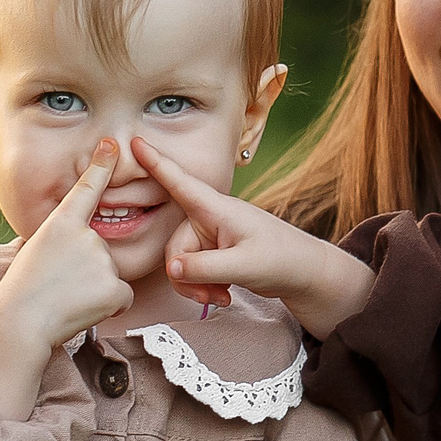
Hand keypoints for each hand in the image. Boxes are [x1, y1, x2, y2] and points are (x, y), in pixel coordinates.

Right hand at [0, 140, 135, 357]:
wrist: (20, 322)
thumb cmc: (22, 292)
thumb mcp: (35, 253)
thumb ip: (62, 243)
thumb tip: (79, 251)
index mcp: (60, 223)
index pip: (86, 189)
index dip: (100, 166)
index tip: (112, 144)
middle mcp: (86, 235)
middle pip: (101, 251)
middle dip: (88, 270)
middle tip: (59, 285)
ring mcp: (102, 259)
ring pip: (111, 275)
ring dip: (95, 290)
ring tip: (67, 299)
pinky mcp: (115, 286)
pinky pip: (122, 297)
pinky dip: (107, 306)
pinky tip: (83, 310)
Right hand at [134, 137, 374, 336]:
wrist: (306, 274)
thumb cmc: (283, 259)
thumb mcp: (243, 265)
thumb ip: (204, 268)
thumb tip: (170, 269)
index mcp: (218, 209)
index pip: (180, 183)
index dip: (155, 163)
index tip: (134, 143)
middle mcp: (210, 218)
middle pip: (175, 245)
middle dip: (185, 275)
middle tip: (209, 295)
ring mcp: (212, 237)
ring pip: (181, 263)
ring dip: (195, 285)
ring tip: (220, 297)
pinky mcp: (215, 253)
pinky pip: (193, 271)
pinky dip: (203, 287)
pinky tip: (223, 295)